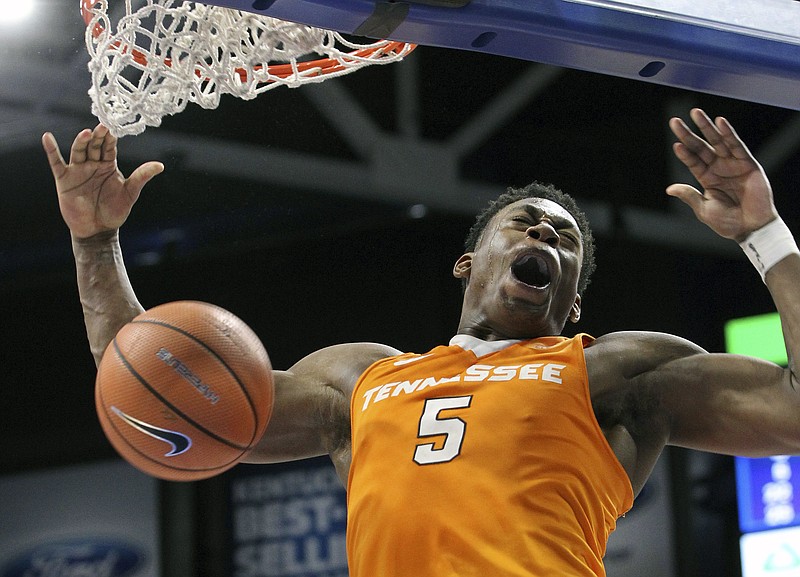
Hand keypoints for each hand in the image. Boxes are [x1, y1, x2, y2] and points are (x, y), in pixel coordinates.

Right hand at [42, 124, 163, 238]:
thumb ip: (142, 177)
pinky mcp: (64, 179)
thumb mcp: (130, 193)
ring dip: (82, 141)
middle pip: (94, 146)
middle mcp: (93, 164)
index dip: (111, 138)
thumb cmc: (115, 211)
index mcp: (109, 165)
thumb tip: (160, 165)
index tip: (114, 126)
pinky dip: (51, 150)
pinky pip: (56, 162)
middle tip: (103, 127)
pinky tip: (47, 137)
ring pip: (79, 151)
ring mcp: (78, 170)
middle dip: (99, 136)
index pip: (110, 147)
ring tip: (88, 133)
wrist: (98, 230)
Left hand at [667, 108, 777, 241]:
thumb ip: (689, 195)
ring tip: (695, 113)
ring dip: (706, 127)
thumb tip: (669, 188)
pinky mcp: (748, 164)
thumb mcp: (704, 209)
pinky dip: (729, 134)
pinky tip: (720, 122)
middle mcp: (718, 168)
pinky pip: (737, 146)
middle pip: (701, 147)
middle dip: (689, 133)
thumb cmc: (727, 222)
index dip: (684, 152)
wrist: (750, 228)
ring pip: (717, 141)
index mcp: (707, 178)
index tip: (675, 143)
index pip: (692, 161)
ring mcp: (733, 164)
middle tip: (675, 120)